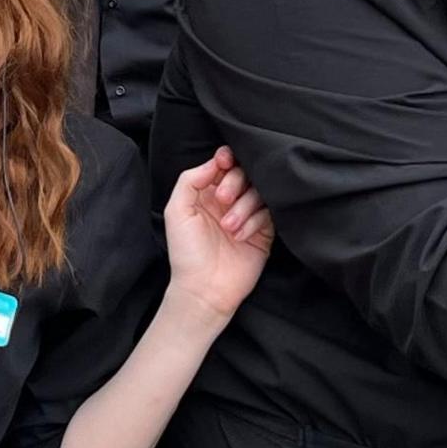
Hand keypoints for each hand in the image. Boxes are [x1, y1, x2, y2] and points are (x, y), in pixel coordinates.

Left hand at [163, 149, 271, 320]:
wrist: (205, 289)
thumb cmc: (187, 253)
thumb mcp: (177, 211)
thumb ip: (190, 180)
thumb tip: (215, 161)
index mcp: (206, 193)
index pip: (224, 164)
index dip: (227, 158)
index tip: (225, 162)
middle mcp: (228, 201)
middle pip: (244, 173)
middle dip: (235, 182)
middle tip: (223, 200)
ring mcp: (248, 216)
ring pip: (259, 192)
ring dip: (244, 206)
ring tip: (229, 227)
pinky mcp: (264, 232)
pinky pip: (269, 213)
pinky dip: (255, 221)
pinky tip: (241, 236)